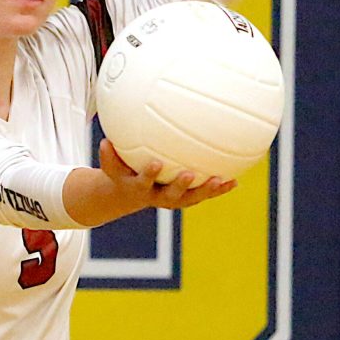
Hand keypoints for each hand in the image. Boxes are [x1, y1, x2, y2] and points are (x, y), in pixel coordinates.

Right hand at [99, 139, 236, 212]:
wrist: (128, 195)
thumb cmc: (121, 171)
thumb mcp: (112, 164)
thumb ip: (109, 154)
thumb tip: (105, 140)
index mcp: (137, 187)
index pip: (141, 182)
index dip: (148, 175)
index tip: (156, 163)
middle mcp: (156, 197)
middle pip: (169, 196)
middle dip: (179, 186)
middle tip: (189, 173)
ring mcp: (172, 200)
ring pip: (190, 198)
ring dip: (205, 190)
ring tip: (220, 180)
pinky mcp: (185, 198)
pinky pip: (203, 194)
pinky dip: (218, 189)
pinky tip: (235, 181)